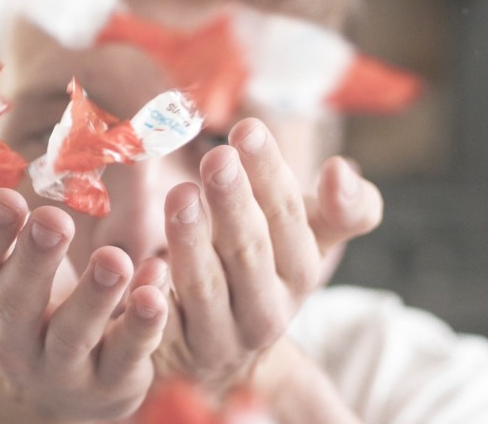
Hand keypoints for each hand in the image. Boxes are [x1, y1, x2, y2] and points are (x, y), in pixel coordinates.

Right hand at [0, 189, 169, 421]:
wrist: (55, 392)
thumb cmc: (25, 307)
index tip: (7, 197)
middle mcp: (12, 340)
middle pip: (16, 303)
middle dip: (35, 260)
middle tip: (54, 218)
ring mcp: (60, 368)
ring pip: (74, 334)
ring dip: (94, 295)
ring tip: (115, 257)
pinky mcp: (109, 383)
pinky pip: (126, 354)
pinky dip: (142, 324)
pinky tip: (158, 290)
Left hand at [153, 118, 382, 395]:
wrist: (224, 358)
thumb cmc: (265, 272)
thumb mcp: (307, 242)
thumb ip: (342, 208)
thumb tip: (342, 169)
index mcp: (300, 274)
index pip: (289, 219)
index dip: (270, 176)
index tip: (247, 130)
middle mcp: (265, 311)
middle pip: (249, 252)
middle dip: (233, 203)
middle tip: (216, 157)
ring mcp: (218, 337)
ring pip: (205, 288)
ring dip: (192, 241)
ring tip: (180, 195)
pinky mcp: (172, 352)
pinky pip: (160, 327)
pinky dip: (153, 298)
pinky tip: (145, 268)